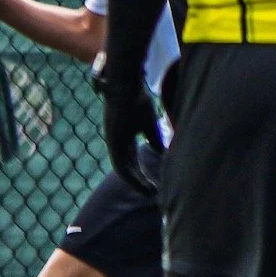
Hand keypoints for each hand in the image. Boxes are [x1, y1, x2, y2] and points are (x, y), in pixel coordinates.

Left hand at [101, 78, 163, 195]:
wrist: (126, 84)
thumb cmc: (138, 100)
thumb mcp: (149, 124)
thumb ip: (154, 140)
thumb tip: (163, 154)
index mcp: (123, 136)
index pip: (130, 160)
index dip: (140, 173)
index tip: (152, 183)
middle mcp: (116, 140)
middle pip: (126, 166)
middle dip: (139, 180)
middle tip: (151, 192)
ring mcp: (113, 141)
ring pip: (122, 168)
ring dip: (135, 181)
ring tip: (149, 191)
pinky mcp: (113, 140)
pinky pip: (120, 164)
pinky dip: (130, 175)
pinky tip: (142, 183)